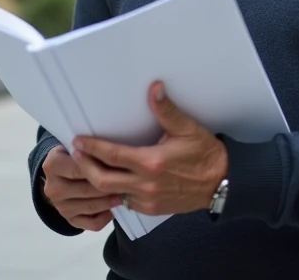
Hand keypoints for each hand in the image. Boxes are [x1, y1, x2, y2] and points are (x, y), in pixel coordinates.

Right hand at [41, 145, 121, 231]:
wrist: (62, 174)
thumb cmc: (77, 155)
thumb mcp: (77, 146)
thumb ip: (89, 149)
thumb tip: (111, 151)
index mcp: (52, 165)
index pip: (77, 167)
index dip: (97, 165)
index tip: (116, 163)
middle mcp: (52, 188)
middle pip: (85, 189)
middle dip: (107, 186)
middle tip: (126, 181)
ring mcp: (60, 207)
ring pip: (90, 207)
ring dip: (109, 201)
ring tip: (124, 194)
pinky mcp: (70, 220)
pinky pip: (92, 224)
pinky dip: (105, 218)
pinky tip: (114, 209)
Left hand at [71, 81, 227, 216]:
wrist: (222, 183)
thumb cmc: (205, 154)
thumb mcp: (187, 129)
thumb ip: (166, 110)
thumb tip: (155, 88)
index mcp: (151, 162)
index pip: (111, 156)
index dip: (91, 148)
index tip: (78, 141)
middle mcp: (145, 184)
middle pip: (102, 179)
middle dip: (84, 166)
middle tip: (76, 154)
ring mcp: (147, 199)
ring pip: (111, 194)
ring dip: (96, 181)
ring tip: (86, 167)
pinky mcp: (151, 209)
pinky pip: (124, 202)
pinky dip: (113, 192)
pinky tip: (109, 181)